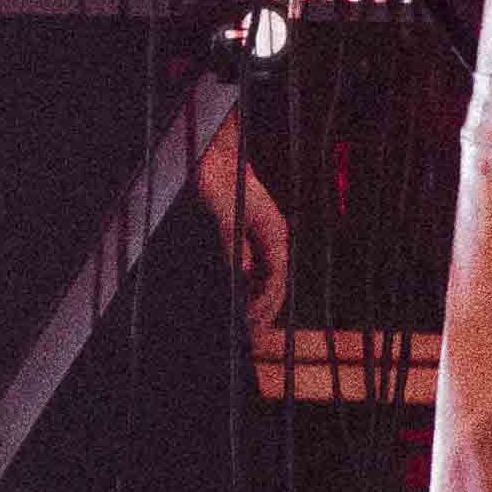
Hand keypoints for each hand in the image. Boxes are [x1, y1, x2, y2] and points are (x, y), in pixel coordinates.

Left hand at [192, 116, 292, 354]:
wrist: (214, 153)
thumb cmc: (218, 177)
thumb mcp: (223, 208)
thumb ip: (234, 240)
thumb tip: (242, 271)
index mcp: (274, 231)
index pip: (277, 278)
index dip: (265, 304)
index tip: (250, 323)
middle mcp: (273, 237)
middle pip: (276, 284)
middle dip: (266, 312)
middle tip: (250, 337)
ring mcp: (263, 238)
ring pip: (268, 280)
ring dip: (260, 305)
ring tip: (247, 329)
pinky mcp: (250, 238)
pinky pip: (257, 271)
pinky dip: (251, 290)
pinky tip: (240, 303)